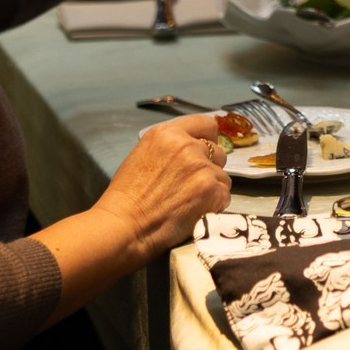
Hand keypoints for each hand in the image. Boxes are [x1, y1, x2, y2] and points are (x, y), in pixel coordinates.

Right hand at [91, 115, 232, 257]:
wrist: (124, 225)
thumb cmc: (127, 194)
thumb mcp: (144, 154)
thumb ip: (170, 147)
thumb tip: (192, 149)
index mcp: (169, 133)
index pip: (206, 124)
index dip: (208, 139)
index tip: (204, 152)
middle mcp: (189, 146)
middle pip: (218, 152)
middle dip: (210, 167)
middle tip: (192, 185)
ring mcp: (203, 168)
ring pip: (223, 176)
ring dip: (212, 188)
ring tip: (191, 202)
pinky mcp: (213, 191)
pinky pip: (225, 196)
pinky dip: (215, 205)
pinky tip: (196, 212)